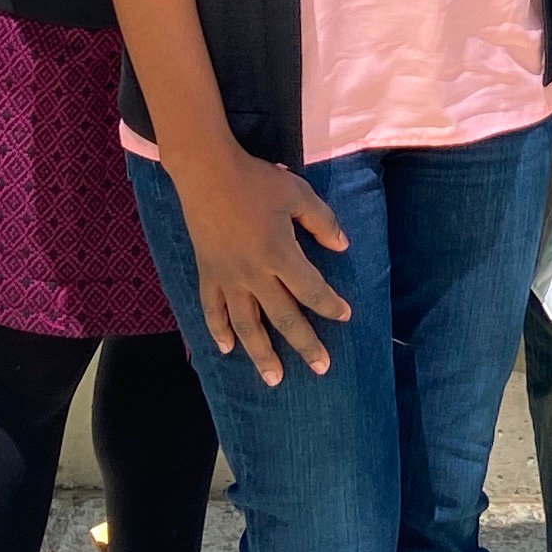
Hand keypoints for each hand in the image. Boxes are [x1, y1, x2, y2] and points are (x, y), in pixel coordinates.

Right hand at [172, 151, 355, 382]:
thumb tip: (342, 247)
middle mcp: (254, 274)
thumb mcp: (298, 194)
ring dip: (261, 354)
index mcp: (280, 254)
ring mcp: (228, 278)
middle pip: (283, 318)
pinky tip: (226, 349)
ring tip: (274, 378)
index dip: (330, 305)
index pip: (311, 291)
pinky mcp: (208, 274)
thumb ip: (323, 222)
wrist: (207, 172)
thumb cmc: (256, 181)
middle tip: (321, 368)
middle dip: (305, 344)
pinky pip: (212, 309)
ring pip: (247, 325)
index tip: (344, 316)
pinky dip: (217, 331)